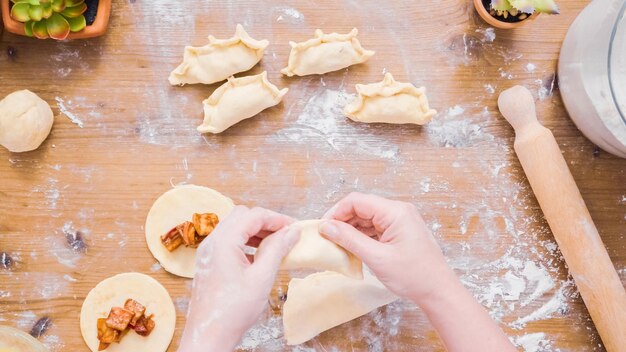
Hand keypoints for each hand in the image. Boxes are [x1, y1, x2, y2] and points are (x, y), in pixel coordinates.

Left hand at [178, 206, 297, 351]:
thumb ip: (277, 250)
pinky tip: (259, 256)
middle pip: (242, 217)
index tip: (293, 227)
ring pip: (234, 227)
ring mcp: (208, 252)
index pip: (253, 216)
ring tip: (276, 244)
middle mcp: (211, 242)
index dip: (276, 218)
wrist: (208, 336)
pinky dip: (246, 242)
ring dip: (256, 232)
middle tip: (285, 234)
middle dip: (265, 222)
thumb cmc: (233, 311)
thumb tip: (292, 232)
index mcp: (223, 242)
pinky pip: (228, 241)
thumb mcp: (262, 278)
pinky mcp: (209, 262)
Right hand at [321, 193, 515, 351]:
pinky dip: (362, 237)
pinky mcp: (400, 232)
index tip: (322, 228)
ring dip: (351, 230)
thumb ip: (349, 239)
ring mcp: (400, 221)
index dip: (336, 212)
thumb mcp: (376, 257)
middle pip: (361, 208)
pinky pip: (375, 228)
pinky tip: (353, 249)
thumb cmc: (413, 275)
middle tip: (327, 239)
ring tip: (338, 246)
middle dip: (342, 221)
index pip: (357, 201)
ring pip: (367, 218)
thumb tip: (326, 226)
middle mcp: (398, 211)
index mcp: (395, 212)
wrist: (438, 291)